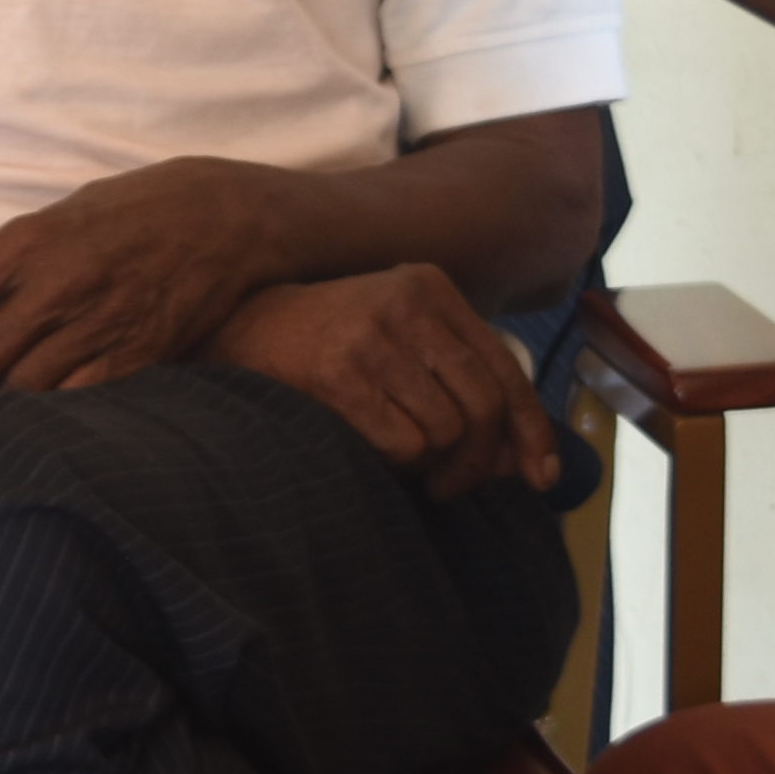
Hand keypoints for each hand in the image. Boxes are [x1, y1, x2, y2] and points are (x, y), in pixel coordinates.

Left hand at [0, 156, 296, 426]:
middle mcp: (52, 291)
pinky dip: (41, 433)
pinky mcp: (135, 359)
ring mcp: (95, 328)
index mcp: (22, 248)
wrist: (222, 216)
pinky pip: (78, 407)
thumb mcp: (46, 226)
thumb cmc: (121, 215)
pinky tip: (14, 456)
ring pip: (21, 394)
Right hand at [203, 266, 556, 497]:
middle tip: (450, 486)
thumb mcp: (399, 345)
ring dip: (430, 466)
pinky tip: (370, 452)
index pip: (504, 367)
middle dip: (478, 462)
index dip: (530, 429)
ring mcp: (372, 336)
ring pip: (447, 432)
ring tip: (400, 461)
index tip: (542, 476)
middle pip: (483, 406)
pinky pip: (404, 445)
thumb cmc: (324, 349)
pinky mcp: (338, 373)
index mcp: (430, 287)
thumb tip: (525, 461)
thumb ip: (460, 388)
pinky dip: (396, 464)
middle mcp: (408, 303)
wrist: (232, 333)